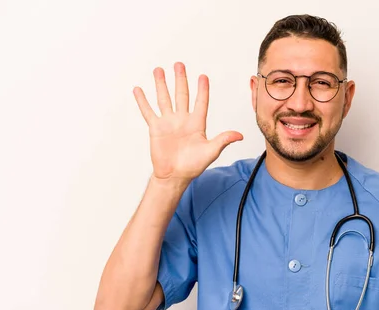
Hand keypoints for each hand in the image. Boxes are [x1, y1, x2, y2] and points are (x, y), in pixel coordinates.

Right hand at [133, 62, 242, 182]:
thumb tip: (240, 135)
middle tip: (179, 64)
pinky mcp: (156, 128)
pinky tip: (138, 90)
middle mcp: (182, 120)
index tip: (203, 76)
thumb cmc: (193, 166)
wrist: (174, 176)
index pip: (200, 102)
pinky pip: (148, 111)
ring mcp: (168, 123)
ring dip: (161, 84)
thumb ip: (223, 140)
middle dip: (180, 79)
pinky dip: (143, 101)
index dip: (202, 90)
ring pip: (164, 99)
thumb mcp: (211, 152)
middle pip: (181, 95)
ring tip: (159, 70)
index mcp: (197, 124)